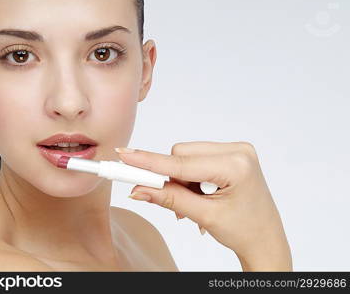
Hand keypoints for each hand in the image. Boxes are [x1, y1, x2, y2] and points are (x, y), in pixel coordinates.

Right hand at [115, 141, 292, 270]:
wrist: (265, 239)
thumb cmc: (244, 231)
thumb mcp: (204, 215)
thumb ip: (169, 199)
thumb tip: (139, 189)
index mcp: (236, 165)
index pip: (182, 163)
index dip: (150, 162)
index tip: (125, 156)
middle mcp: (238, 151)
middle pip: (182, 154)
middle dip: (173, 178)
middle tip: (177, 203)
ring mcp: (236, 150)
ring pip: (187, 156)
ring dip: (182, 179)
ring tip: (197, 202)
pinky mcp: (232, 154)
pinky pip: (197, 158)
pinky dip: (191, 176)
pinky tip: (202, 194)